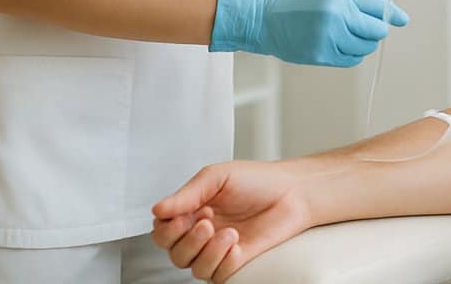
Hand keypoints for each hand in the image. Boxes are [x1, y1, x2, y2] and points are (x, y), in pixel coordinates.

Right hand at [151, 161, 313, 282]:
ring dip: (207, 251)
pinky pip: (217, 275)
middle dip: (188, 240)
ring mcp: (217, 250)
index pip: (163, 231)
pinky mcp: (235, 264)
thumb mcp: (218, 177)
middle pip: (174, 252)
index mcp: (192, 211)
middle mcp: (202, 233)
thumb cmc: (258, 181)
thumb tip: (157, 209)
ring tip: (229, 232)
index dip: (169, 228)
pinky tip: (238, 246)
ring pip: (193, 267)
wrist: (293, 193)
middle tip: (208, 221)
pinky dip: (224, 262)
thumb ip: (187, 194)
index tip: (187, 214)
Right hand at [208, 0, 408, 65]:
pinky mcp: (321, 55)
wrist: (260, 16)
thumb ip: (354, 2)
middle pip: (375, 30)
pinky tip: (341, 46)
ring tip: (347, 36)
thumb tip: (384, 18)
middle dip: (375, 31)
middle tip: (368, 29)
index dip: (391, 14)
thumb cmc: (293, 0)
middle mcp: (337, 15)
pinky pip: (350, 59)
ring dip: (363, 44)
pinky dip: (352, 55)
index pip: (377, 6)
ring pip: (365, 47)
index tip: (402, 20)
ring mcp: (329, 37)